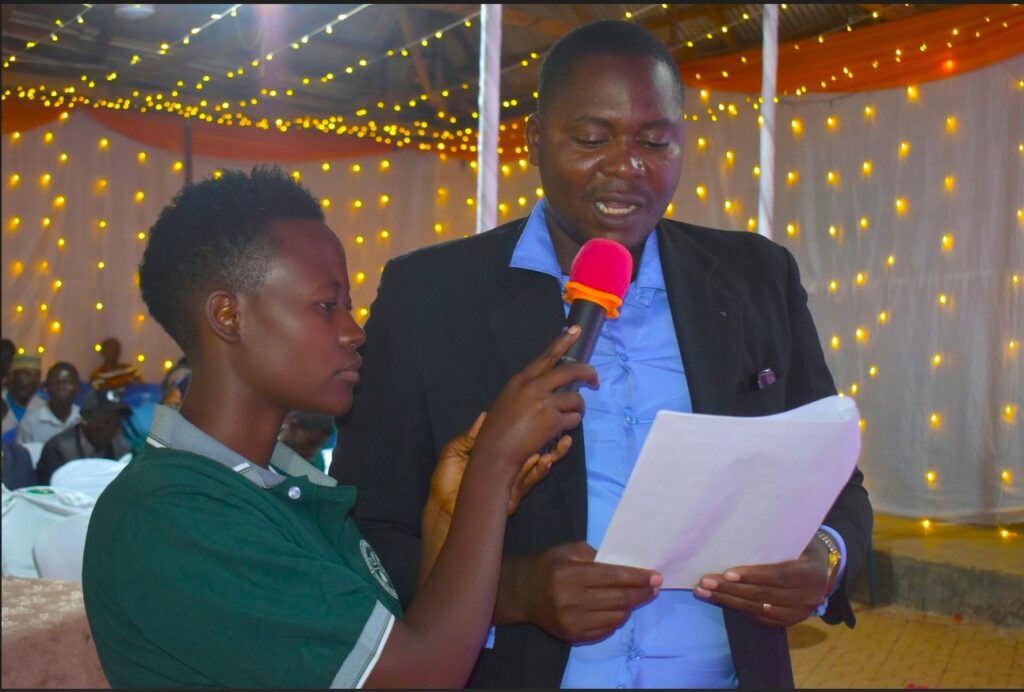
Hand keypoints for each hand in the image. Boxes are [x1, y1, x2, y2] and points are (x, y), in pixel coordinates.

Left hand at [431, 414, 572, 516]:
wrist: (443, 509)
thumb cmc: (445, 481)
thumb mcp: (454, 452)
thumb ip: (470, 436)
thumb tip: (483, 415)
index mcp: (493, 456)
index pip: (514, 439)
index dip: (527, 428)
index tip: (540, 414)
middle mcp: (506, 467)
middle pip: (532, 451)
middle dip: (549, 441)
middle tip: (562, 427)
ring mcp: (511, 481)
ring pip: (537, 466)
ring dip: (551, 454)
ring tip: (563, 442)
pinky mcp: (513, 495)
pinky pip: (530, 481)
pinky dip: (540, 470)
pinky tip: (545, 460)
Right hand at [470, 326, 596, 481]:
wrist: (495, 451)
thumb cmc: (497, 428)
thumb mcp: (507, 399)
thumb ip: (526, 389)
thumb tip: (547, 385)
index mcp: (521, 379)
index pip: (547, 356)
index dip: (563, 341)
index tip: (576, 330)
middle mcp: (534, 387)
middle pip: (570, 371)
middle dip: (587, 373)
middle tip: (594, 379)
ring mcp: (545, 404)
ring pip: (576, 399)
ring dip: (578, 407)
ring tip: (573, 413)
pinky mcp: (553, 421)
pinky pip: (573, 419)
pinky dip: (572, 423)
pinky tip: (563, 428)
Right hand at [501, 542, 662, 642]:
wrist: (523, 593)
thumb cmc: (549, 565)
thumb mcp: (569, 550)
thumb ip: (596, 555)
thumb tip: (626, 567)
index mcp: (571, 574)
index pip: (613, 577)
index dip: (638, 577)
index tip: (656, 577)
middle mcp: (572, 600)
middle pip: (619, 599)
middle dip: (642, 593)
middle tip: (655, 588)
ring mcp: (573, 621)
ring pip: (616, 616)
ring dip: (631, 607)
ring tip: (636, 597)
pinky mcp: (573, 636)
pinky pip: (606, 629)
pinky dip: (617, 619)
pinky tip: (619, 609)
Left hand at [693, 535, 830, 626]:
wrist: (824, 570)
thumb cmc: (803, 546)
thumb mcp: (797, 537)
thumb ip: (776, 537)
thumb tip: (740, 525)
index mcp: (810, 572)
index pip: (778, 575)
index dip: (753, 575)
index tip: (727, 573)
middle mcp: (807, 596)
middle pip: (763, 594)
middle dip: (730, 589)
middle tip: (704, 582)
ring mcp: (799, 612)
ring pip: (758, 609)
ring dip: (728, 601)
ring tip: (703, 592)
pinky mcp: (790, 621)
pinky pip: (761, 618)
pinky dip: (739, 609)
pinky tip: (720, 600)